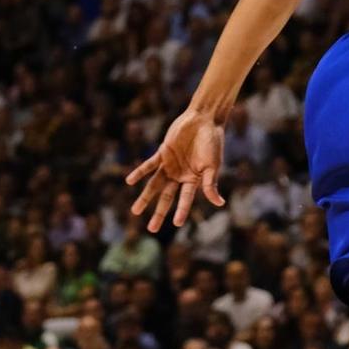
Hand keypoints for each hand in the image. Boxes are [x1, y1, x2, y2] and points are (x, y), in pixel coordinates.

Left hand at [126, 108, 225, 230]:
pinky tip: (129, 181)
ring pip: (154, 184)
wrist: (204, 119)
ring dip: (145, 197)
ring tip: (135, 211)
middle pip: (167, 197)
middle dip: (159, 212)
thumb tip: (220, 203)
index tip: (176, 224)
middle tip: (151, 229)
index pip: (185, 199)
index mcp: (193, 180)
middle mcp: (180, 175)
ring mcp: (170, 165)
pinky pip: (149, 165)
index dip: (181, 211)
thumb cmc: (212, 142)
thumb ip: (211, 184)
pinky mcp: (162, 153)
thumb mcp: (212, 165)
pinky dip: (139, 172)